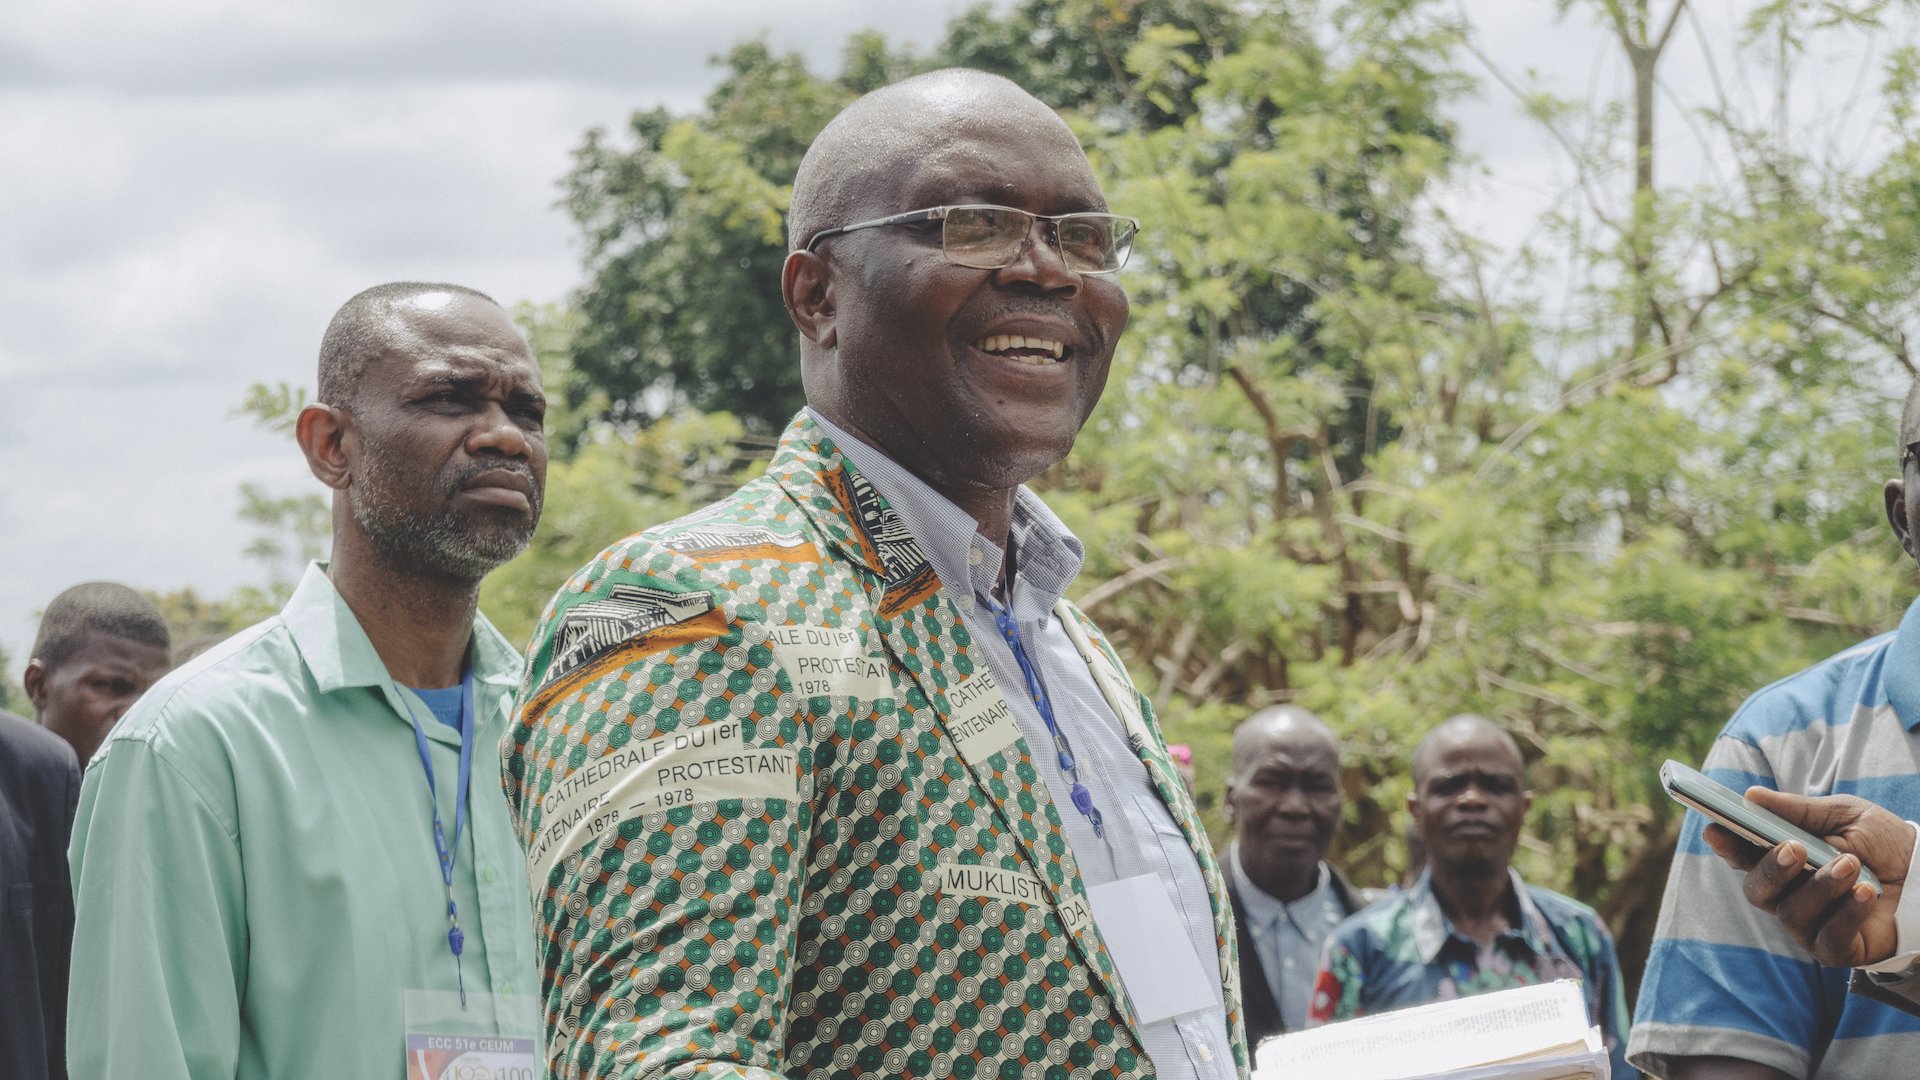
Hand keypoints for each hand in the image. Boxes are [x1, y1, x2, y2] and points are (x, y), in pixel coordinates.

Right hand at [1701, 788, 1913, 966]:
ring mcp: (1811, 925)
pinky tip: (1864, 893)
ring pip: (1793, 914)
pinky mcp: (1838, 950)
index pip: (1743, 856)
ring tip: (1849, 865)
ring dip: (1820, 887)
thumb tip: (1750, 796)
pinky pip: (1828, 939)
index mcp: (1783, 859)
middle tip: (1794, 848)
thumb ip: (1798, 810)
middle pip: (1757, 892)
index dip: (1726, 845)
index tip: (1717, 830)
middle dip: (1771, 870)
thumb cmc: (1882, 842)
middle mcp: (1789, 895)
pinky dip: (1845, 914)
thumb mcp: (1844, 815)